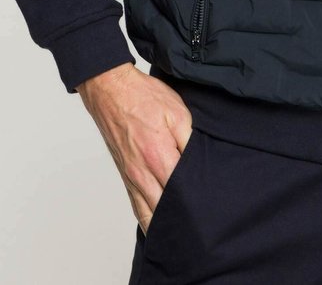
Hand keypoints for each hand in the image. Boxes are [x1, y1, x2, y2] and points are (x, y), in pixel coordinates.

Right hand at [75, 62, 192, 235]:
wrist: (111, 90)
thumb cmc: (143, 98)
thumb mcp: (177, 112)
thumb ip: (189, 141)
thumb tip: (199, 164)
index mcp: (158, 156)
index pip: (181, 192)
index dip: (196, 200)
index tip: (210, 204)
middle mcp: (142, 173)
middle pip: (165, 209)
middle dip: (183, 216)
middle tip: (201, 222)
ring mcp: (131, 178)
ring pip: (148, 214)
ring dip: (164, 224)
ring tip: (183, 230)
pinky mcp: (124, 176)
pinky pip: (136, 206)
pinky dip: (147, 219)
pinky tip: (159, 224)